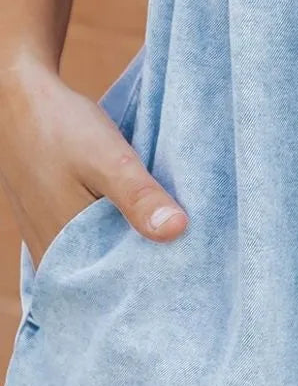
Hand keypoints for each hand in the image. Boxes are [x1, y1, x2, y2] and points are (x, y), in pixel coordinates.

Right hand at [0, 56, 187, 269]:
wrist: (19, 99)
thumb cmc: (60, 127)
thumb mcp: (108, 158)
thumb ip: (139, 196)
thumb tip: (177, 231)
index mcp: (64, 249)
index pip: (114, 287)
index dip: (151, 283)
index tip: (190, 276)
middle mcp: (52, 252)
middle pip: (107, 275)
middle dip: (144, 268)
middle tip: (191, 260)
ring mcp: (49, 237)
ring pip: (97, 258)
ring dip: (129, 249)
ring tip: (172, 242)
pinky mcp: (52, 220)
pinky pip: (87, 240)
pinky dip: (113, 234)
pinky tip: (138, 221)